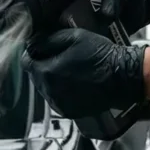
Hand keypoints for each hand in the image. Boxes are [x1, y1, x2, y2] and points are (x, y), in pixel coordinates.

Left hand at [22, 27, 146, 120]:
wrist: (123, 77)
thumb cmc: (100, 55)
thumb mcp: (73, 37)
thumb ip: (48, 40)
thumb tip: (32, 43)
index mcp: (46, 73)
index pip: (26, 62)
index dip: (34, 52)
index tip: (43, 47)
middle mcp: (49, 92)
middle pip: (36, 76)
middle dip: (43, 65)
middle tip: (59, 57)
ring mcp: (59, 104)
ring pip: (46, 89)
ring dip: (52, 79)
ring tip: (68, 70)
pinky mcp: (70, 112)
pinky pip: (57, 99)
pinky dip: (61, 91)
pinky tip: (74, 82)